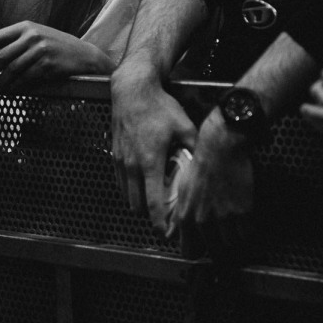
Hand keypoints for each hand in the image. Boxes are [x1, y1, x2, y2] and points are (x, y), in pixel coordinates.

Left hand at [0, 21, 111, 90]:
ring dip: (1, 82)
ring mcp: (40, 50)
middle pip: (1, 55)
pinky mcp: (47, 65)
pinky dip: (15, 86)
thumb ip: (18, 41)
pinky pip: (24, 78)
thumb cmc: (59, 46)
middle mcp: (31, 36)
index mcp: (26, 27)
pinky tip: (12, 90)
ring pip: (11, 69)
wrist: (84, 55)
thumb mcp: (38, 34)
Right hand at [110, 58, 196, 234]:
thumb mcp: (184, 126)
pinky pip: (120, 181)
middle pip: (137, 205)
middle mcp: (132, 166)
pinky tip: (143, 183)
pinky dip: (130, 188)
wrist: (132, 89)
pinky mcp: (115, 154)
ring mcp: (121, 161)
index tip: (167, 233)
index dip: (160, 223)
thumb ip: (194, 149)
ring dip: (139, 202)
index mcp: (150, 163)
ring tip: (154, 200)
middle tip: (165, 216)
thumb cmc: (159, 107)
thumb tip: (207, 165)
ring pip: (126, 195)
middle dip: (150, 215)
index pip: (153, 204)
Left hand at [173, 109, 253, 251]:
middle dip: (218, 244)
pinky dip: (245, 228)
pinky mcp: (242, 213)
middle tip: (221, 232)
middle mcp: (203, 221)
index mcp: (185, 217)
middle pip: (214, 251)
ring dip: (233, 235)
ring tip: (232, 221)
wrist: (221, 147)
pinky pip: (245, 233)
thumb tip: (173, 233)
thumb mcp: (182, 190)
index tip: (202, 247)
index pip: (189, 252)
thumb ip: (179, 215)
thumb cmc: (201, 165)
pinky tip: (241, 216)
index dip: (197, 250)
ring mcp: (223, 218)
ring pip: (231, 243)